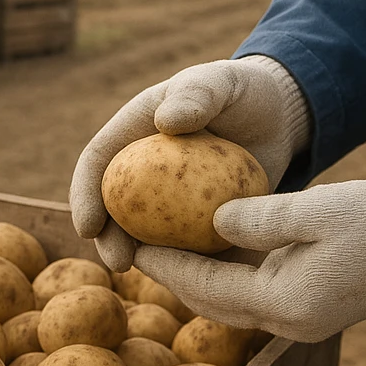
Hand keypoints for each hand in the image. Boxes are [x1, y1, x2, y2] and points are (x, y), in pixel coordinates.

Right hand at [70, 56, 310, 270]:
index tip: (88, 226)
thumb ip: (197, 93)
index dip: (85, 195)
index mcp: (132, 136)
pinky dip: (185, 264)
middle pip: (112, 209)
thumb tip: (166, 121)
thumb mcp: (221, 83)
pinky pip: (185, 248)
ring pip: (145, 235)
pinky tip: (197, 282)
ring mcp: (168, 201)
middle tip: (118, 262)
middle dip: (107, 239)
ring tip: (158, 276)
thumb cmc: (243, 91)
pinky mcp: (197, 222)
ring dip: (144, 258)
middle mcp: (142, 173)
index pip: (97, 164)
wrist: (280, 117)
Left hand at [133, 180, 365, 342]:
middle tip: (139, 251)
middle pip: (211, 304)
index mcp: (283, 303)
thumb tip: (212, 222)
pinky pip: (253, 299)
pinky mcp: (310, 312)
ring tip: (166, 251)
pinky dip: (227, 279)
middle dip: (173, 280)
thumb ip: (257, 218)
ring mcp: (300, 322)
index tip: (134, 248)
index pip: (205, 288)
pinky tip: (211, 253)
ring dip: (198, 281)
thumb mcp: (313, 209)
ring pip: (231, 304)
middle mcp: (287, 323)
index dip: (166, 268)